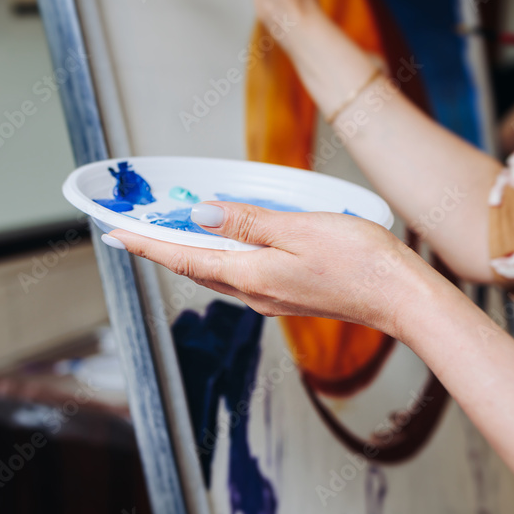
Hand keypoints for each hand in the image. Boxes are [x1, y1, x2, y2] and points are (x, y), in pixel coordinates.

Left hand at [101, 202, 442, 341]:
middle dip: (162, 247)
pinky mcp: (289, 294)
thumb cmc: (358, 260)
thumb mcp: (298, 229)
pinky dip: (222, 255)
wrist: (399, 297)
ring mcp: (271, 297)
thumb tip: (200, 216)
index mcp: (251, 274)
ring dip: (190, 252)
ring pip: (218, 270)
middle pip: (196, 266)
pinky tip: (225, 243)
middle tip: (133, 228)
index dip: (147, 244)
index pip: (185, 258)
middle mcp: (254, 292)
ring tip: (170, 231)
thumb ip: (247, 222)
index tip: (113, 234)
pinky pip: (242, 273)